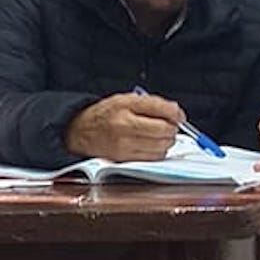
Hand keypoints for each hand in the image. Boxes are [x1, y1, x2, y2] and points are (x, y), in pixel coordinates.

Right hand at [64, 92, 182, 160]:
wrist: (81, 131)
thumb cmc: (106, 114)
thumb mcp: (127, 99)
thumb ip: (153, 104)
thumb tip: (177, 113)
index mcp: (126, 106)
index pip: (161, 109)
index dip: (175, 113)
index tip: (178, 116)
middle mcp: (124, 126)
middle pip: (164, 131)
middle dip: (172, 128)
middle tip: (167, 126)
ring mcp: (124, 145)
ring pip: (161, 147)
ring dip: (166, 142)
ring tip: (157, 136)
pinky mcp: (125, 160)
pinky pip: (153, 158)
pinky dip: (157, 152)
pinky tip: (150, 145)